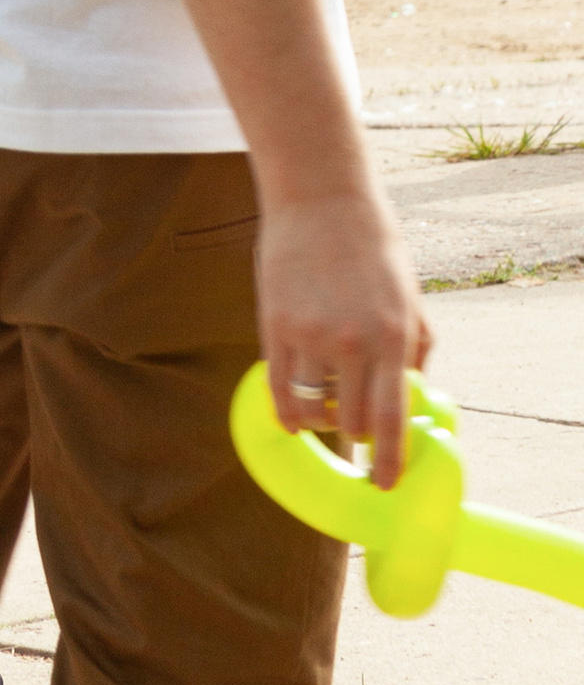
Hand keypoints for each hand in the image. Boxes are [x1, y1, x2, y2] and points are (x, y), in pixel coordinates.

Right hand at [258, 185, 428, 491]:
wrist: (321, 199)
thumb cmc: (373, 249)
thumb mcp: (408, 300)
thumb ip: (411, 353)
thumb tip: (409, 405)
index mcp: (392, 335)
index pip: (392, 419)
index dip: (389, 461)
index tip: (384, 484)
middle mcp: (352, 340)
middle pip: (352, 421)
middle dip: (357, 435)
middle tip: (356, 431)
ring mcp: (309, 334)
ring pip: (313, 410)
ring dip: (321, 422)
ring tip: (325, 413)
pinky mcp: (273, 325)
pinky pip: (278, 389)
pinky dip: (287, 412)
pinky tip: (293, 417)